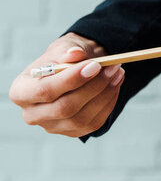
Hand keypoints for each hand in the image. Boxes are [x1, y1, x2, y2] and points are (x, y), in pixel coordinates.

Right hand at [9, 33, 124, 137]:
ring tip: (117, 73)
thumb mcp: (63, 48)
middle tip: (113, 68)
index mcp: (21, 92)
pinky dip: (109, 103)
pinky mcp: (73, 132)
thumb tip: (76, 54)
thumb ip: (68, 50)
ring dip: (105, 94)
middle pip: (65, 108)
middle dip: (93, 87)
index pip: (44, 91)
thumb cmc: (63, 59)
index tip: (95, 65)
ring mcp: (53, 127)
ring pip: (82, 118)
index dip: (71, 79)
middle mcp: (33, 114)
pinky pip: (94, 123)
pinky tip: (115, 85)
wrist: (74, 69)